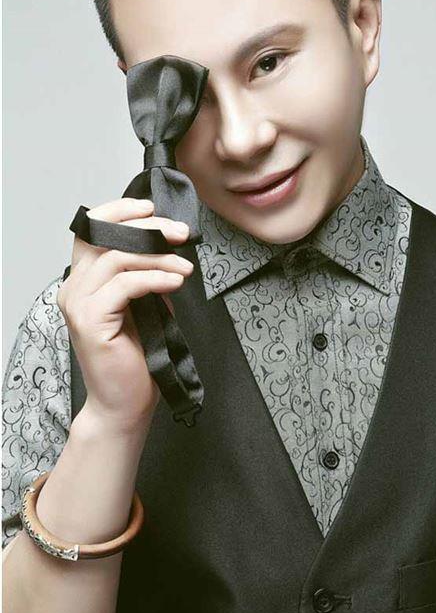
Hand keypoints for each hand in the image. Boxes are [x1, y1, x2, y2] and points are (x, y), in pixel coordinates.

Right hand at [57, 198, 193, 430]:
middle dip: (148, 228)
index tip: (152, 209)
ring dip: (158, 256)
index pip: (91, 230)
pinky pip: (125, 285)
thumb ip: (148, 273)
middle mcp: (73, 289)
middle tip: (181, 234)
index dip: (120, 212)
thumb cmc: (137, 358)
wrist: (125, 403)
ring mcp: (78, 305)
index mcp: (83, 281)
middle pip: (105, 237)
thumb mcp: (147, 304)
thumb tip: (168, 244)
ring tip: (185, 268)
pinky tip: (175, 282)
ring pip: (117, 258)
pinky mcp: (90, 321)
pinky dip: (155, 278)